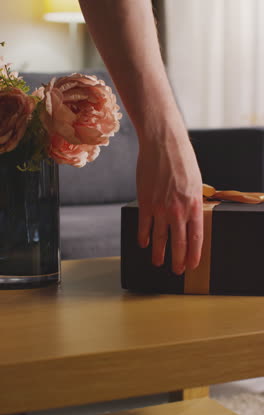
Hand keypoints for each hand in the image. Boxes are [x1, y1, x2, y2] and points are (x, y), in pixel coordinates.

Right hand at [136, 117, 202, 273]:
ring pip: (160, 238)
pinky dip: (143, 237)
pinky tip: (144, 244)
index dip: (193, 254)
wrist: (163, 144)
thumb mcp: (196, 182)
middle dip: (178, 260)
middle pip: (178, 243)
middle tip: (176, 270)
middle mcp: (178, 210)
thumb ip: (193, 202)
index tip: (191, 264)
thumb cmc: (182, 160)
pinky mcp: (145, 202)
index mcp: (194, 205)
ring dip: (159, 253)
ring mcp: (160, 208)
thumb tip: (190, 217)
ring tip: (158, 262)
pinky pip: (144, 226)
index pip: (196, 238)